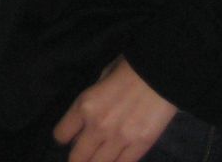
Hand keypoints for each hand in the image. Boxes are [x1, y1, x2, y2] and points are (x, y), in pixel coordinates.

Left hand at [53, 56, 176, 161]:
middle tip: (81, 158)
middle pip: (78, 157)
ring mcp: (120, 138)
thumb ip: (91, 103)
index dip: (63, 138)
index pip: (61, 134)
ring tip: (97, 159)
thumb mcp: (98, 82)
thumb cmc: (127, 70)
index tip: (68, 139)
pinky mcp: (141, 145)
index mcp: (84, 106)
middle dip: (77, 160)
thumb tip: (84, 124)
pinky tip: (116, 160)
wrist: (160, 74)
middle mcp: (97, 126)